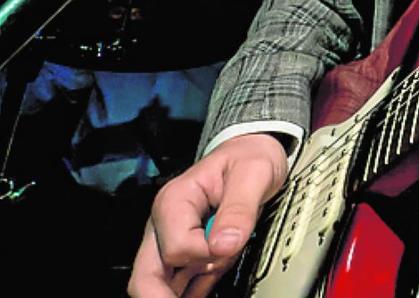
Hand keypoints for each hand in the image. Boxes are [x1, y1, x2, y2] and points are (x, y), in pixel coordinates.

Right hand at [128, 133, 288, 297]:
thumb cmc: (248, 157)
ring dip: (180, 295)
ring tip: (208, 287)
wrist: (252, 153)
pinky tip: (205, 293)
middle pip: (146, 276)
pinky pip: (180, 286)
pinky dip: (191, 295)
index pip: (177, 247)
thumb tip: (224, 244)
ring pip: (158, 285)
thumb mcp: (254, 172)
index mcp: (175, 201)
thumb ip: (239, 208)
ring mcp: (173, 242)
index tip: (230, 246)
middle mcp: (165, 225)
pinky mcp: (188, 256)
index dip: (206, 255)